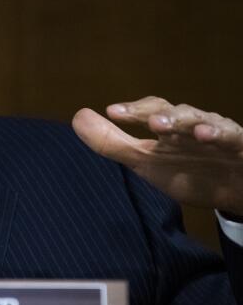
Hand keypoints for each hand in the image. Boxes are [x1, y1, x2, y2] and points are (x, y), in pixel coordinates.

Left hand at [72, 96, 242, 216]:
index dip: (133, 110)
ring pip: (205, 122)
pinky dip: (221, 135)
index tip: (112, 112)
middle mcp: (194, 125)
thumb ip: (111, 142)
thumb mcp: (146, 161)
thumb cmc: (188, 170)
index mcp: (171, 128)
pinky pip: (234, 138)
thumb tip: (77, 117)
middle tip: (147, 121)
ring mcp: (220, 136)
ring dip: (186, 122)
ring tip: (167, 125)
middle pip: (178, 113)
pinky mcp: (242, 147)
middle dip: (162, 114)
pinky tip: (206, 136)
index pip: (151, 111)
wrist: (235, 193)